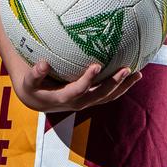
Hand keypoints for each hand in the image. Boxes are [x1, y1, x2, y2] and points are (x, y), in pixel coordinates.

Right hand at [11, 60, 141, 112]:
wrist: (38, 100)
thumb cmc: (32, 86)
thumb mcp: (28, 81)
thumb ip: (35, 73)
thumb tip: (43, 63)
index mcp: (63, 98)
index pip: (78, 90)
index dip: (88, 80)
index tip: (97, 65)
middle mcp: (78, 102)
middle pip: (99, 95)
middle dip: (113, 83)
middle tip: (126, 69)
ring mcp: (87, 101)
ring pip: (108, 96)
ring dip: (123, 86)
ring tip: (138, 73)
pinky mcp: (92, 98)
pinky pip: (109, 94)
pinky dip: (122, 86)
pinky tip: (133, 75)